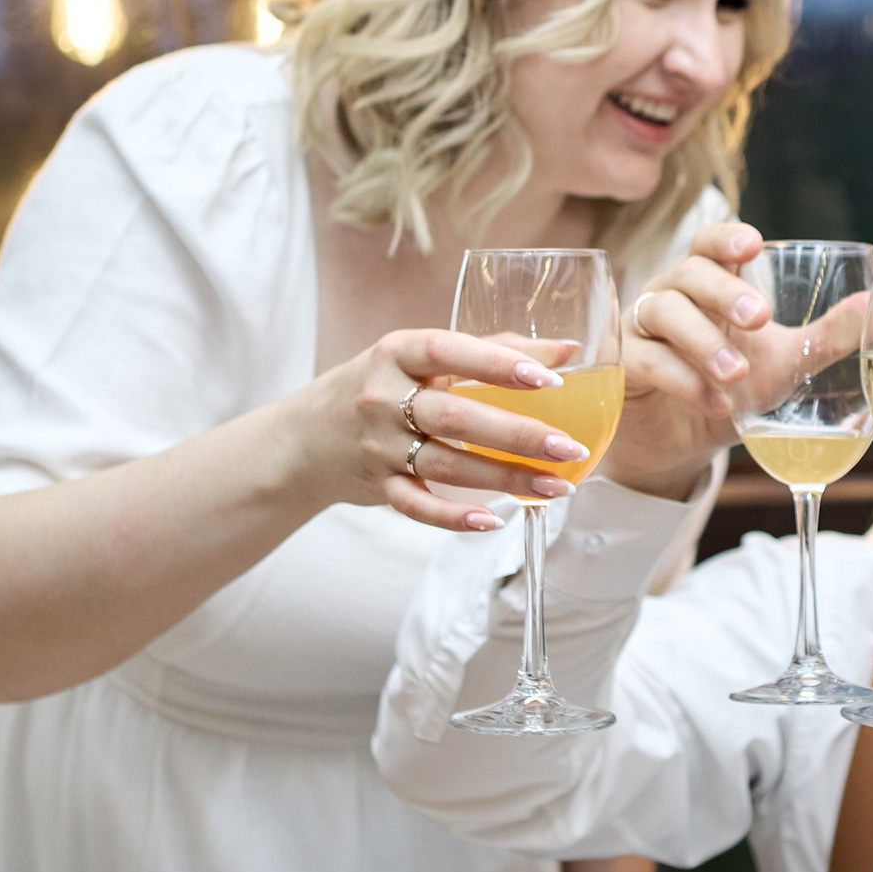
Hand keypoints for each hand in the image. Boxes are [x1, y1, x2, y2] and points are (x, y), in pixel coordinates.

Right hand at [291, 328, 581, 530]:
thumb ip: (490, 350)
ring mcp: (377, 445)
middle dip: (518, 434)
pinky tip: (494, 520)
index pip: (450, 352)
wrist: (303, 439)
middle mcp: (383, 397)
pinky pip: (416, 505)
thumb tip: (569, 351)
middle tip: (568, 446)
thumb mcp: (419, 359)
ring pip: (446, 464)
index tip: (551, 377)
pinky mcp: (376, 486)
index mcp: (397, 353)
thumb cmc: (381, 387)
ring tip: (557, 485)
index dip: (499, 364)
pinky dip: (453, 516)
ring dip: (505, 478)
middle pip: (456, 416)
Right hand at [603, 221, 772, 499]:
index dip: (727, 238)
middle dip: (723, 292)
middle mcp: (670, 294)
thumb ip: (829, 336)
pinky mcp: (623, 366)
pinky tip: (714, 403)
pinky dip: (681, 380)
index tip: (753, 246)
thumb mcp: (786, 362)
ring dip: (702, 342)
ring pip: (661, 312)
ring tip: (736, 375)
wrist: (685, 442)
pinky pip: (644, 360)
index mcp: (710, 283)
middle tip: (758, 319)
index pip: (710, 243)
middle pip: (687, 273)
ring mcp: (640, 328)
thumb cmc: (733, 388)